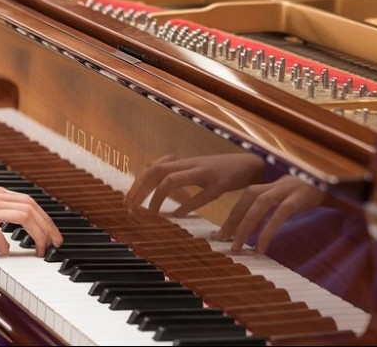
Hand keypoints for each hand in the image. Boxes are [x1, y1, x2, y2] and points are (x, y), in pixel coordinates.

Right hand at [0, 184, 63, 256]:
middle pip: (33, 208)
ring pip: (24, 216)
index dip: (45, 218)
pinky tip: (5, 253)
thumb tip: (0, 228)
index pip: (30, 202)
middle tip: (56, 245)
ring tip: (39, 252)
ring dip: (36, 235)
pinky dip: (6, 244)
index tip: (52, 234)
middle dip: (49, 227)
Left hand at [124, 153, 264, 215]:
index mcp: (182, 163)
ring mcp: (205, 172)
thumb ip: (174, 173)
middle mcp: (190, 164)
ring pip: (173, 180)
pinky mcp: (221, 183)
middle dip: (140, 190)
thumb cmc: (218, 170)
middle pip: (156, 172)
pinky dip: (189, 204)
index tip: (127, 202)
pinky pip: (203, 194)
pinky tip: (180, 214)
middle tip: (130, 208)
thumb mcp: (193, 169)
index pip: (151, 168)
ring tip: (152, 213)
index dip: (137, 184)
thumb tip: (149, 180)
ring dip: (158, 197)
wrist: (249, 164)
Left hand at [216, 175, 324, 253]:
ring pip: (260, 205)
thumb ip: (267, 208)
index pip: (244, 199)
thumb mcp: (284, 199)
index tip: (221, 233)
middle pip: (247, 200)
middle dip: (234, 220)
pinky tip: (262, 246)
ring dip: (247, 225)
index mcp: (268, 185)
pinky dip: (268, 230)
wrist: (332, 185)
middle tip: (223, 240)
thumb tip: (248, 227)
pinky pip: (280, 215)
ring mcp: (286, 190)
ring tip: (238, 245)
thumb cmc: (305, 195)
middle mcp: (273, 185)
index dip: (232, 215)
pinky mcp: (298, 199)